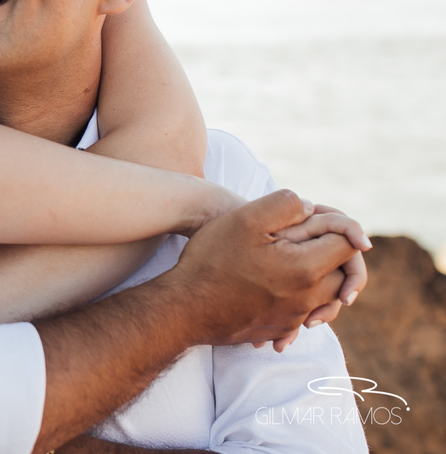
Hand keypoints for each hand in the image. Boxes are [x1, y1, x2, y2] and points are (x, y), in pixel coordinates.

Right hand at [168, 189, 355, 347]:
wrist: (185, 308)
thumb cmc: (213, 260)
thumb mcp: (246, 218)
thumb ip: (286, 204)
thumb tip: (311, 209)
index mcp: (306, 268)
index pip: (349, 245)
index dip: (340, 226)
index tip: (321, 219)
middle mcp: (307, 298)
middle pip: (345, 275)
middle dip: (335, 254)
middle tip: (310, 239)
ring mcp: (294, 318)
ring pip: (327, 298)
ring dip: (321, 278)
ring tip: (296, 263)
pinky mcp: (279, 330)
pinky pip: (303, 316)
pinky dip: (299, 301)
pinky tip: (276, 292)